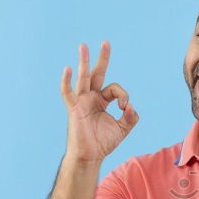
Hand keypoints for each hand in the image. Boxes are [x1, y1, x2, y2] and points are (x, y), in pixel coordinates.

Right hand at [61, 41, 137, 162]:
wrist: (90, 155)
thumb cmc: (103, 142)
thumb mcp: (123, 128)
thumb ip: (131, 117)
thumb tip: (131, 106)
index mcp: (102, 100)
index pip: (115, 89)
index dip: (124, 96)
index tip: (126, 108)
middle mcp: (91, 97)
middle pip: (97, 74)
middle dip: (102, 59)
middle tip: (106, 43)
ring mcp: (82, 102)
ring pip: (83, 78)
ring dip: (84, 62)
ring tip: (84, 45)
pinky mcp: (74, 109)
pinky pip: (68, 93)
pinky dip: (67, 81)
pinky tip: (68, 68)